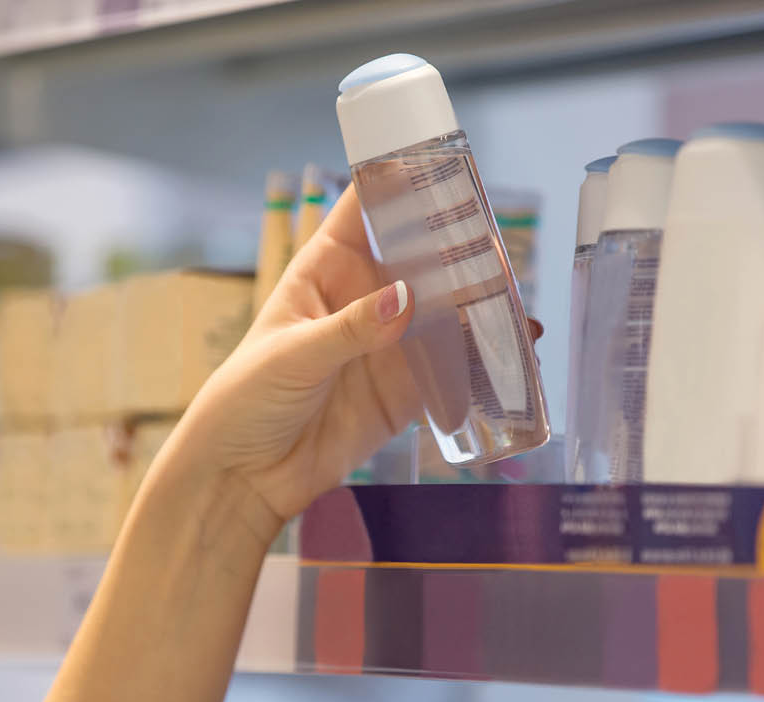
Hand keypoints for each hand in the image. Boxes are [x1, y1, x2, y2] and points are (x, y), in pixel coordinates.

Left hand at [179, 184, 542, 528]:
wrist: (248, 474)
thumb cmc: (247, 398)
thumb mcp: (293, 355)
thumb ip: (350, 328)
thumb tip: (407, 299)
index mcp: (327, 268)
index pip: (368, 207)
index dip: (404, 180)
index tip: (446, 165)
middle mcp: (365, 295)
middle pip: (421, 255)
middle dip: (458, 245)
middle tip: (497, 246)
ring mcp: (390, 340)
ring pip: (446, 307)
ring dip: (479, 300)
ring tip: (515, 296)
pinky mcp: (408, 386)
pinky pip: (454, 364)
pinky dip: (484, 355)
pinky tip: (515, 346)